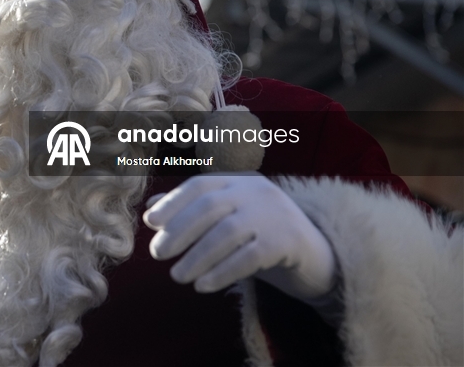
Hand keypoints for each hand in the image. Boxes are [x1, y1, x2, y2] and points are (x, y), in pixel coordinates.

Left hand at [142, 173, 336, 300]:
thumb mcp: (227, 218)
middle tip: (157, 254)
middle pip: (209, 207)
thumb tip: (150, 210)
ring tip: (177, 276)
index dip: (172, 203)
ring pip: (227, 233)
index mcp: (239, 180)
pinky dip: (222, 272)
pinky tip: (202, 286)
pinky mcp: (289, 242)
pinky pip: (249, 258)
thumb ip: (191, 210)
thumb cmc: (259, 235)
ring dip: (197, 257)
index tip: (151, 223)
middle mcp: (256, 191)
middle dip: (179, 231)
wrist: (315, 255)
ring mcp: (275, 214)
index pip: (199, 185)